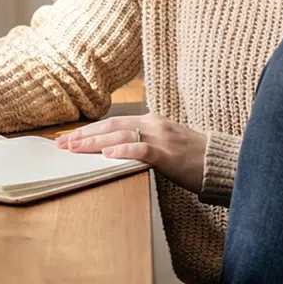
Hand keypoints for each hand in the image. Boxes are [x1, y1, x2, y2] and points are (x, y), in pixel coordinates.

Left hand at [54, 112, 206, 192]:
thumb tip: (115, 151)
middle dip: (84, 135)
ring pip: (121, 135)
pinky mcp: (168, 154)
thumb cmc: (194, 157)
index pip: (114, 122)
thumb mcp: (166, 143)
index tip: (69, 137)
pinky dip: (124, 150)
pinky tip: (108, 153)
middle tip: (61, 144)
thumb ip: (143, 142)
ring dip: (95, 142)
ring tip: (75, 148)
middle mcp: (154, 124)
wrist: (221, 163)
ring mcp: (161, 138)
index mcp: (152, 120)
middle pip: (112, 126)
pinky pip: (142, 149)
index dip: (90, 129)